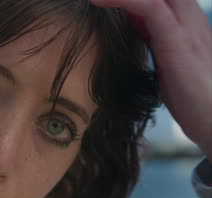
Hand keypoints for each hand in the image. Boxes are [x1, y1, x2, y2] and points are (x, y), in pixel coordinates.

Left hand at [91, 0, 211, 159]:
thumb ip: (152, 37)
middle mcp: (188, 17)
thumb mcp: (166, 59)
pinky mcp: (178, 42)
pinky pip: (151, 8)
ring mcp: (186, 27)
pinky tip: (98, 0)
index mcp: (183, 21)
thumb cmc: (191, 95)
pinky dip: (124, 0)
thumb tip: (131, 24)